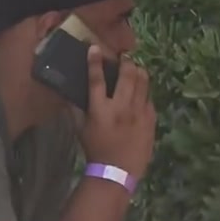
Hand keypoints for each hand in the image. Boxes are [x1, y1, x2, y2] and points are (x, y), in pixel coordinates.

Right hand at [79, 48, 155, 179]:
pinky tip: (141, 92)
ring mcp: (139, 113)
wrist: (117, 172)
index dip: (95, 61)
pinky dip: (145, 92)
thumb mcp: (81, 128)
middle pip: (127, 75)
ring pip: (143, 82)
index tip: (95, 47)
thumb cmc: (95, 149)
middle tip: (124, 57)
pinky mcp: (151, 120)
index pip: (96, 79)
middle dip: (125, 61)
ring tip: (135, 68)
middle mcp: (121, 108)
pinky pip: (150, 99)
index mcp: (100, 109)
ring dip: (139, 71)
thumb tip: (68, 92)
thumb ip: (75, 108)